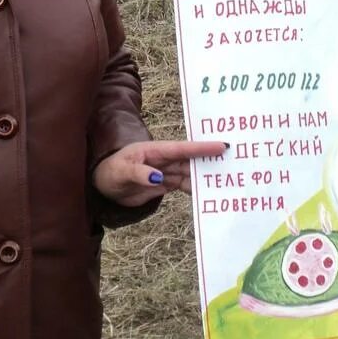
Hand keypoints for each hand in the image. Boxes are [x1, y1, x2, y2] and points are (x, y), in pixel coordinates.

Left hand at [93, 139, 227, 207]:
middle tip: (233, 162)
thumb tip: (158, 177)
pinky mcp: (165, 184)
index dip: (201, 148)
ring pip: (190, 174)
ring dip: (205, 176)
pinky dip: (196, 189)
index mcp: (156, 150)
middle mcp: (164, 160)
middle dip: (211, 161)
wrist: (104, 185)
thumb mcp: (121, 172)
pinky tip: (209, 193)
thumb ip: (139, 173)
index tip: (222, 146)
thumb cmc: (110, 171)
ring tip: (226, 180)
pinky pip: (184, 185)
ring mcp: (166, 172)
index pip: (182, 149)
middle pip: (191, 161)